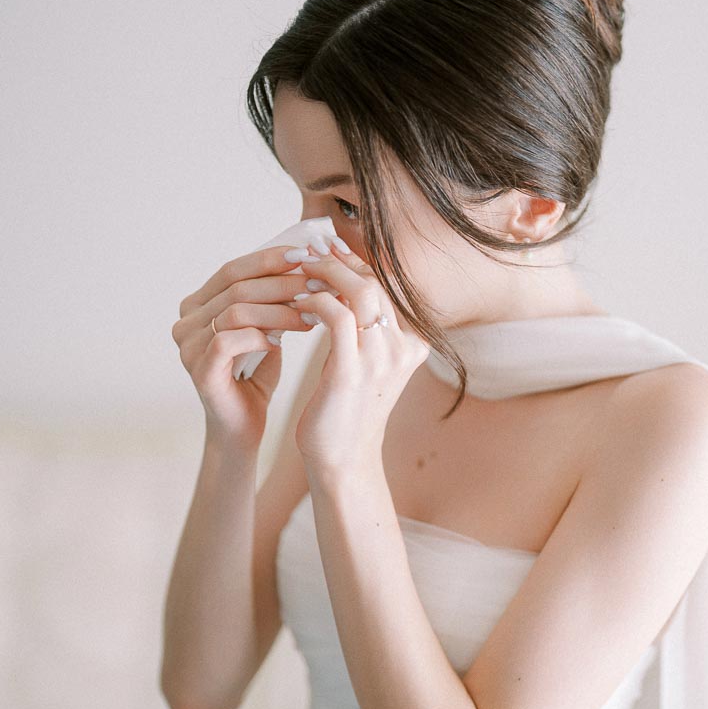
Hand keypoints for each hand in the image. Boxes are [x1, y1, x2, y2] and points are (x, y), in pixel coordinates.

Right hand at [171, 244, 317, 450]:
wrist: (243, 428)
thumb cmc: (255, 376)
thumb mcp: (265, 328)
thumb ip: (271, 298)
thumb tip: (305, 260)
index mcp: (198, 305)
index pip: (234, 269)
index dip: (270, 259)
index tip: (307, 255)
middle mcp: (186, 321)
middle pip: (236, 287)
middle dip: (282, 283)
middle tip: (318, 284)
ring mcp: (189, 346)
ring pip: (236, 311)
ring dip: (279, 310)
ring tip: (312, 315)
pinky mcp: (200, 370)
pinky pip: (229, 341)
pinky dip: (260, 336)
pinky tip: (282, 342)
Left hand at [292, 237, 430, 471]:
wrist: (342, 460)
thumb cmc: (344, 412)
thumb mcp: (361, 365)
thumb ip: (360, 331)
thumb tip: (338, 290)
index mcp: (410, 345)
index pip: (384, 287)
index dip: (355, 263)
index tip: (327, 248)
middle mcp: (403, 348)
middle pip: (375, 283)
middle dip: (339, 261)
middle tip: (308, 251)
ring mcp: (381, 360)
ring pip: (359, 293)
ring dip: (325, 276)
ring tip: (300, 272)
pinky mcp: (353, 372)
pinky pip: (336, 318)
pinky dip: (315, 302)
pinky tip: (297, 304)